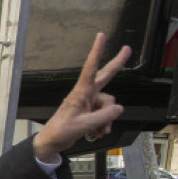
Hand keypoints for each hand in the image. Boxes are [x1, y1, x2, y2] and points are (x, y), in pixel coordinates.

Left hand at [33, 33, 131, 161]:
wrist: (52, 142)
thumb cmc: (61, 131)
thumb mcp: (84, 125)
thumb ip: (104, 117)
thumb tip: (119, 109)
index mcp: (81, 93)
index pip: (90, 68)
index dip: (97, 52)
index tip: (101, 36)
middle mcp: (85, 95)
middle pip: (105, 77)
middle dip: (116, 64)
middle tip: (127, 49)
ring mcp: (88, 103)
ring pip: (108, 105)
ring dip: (107, 119)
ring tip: (100, 131)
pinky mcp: (89, 112)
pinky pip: (104, 115)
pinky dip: (104, 124)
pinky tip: (98, 132)